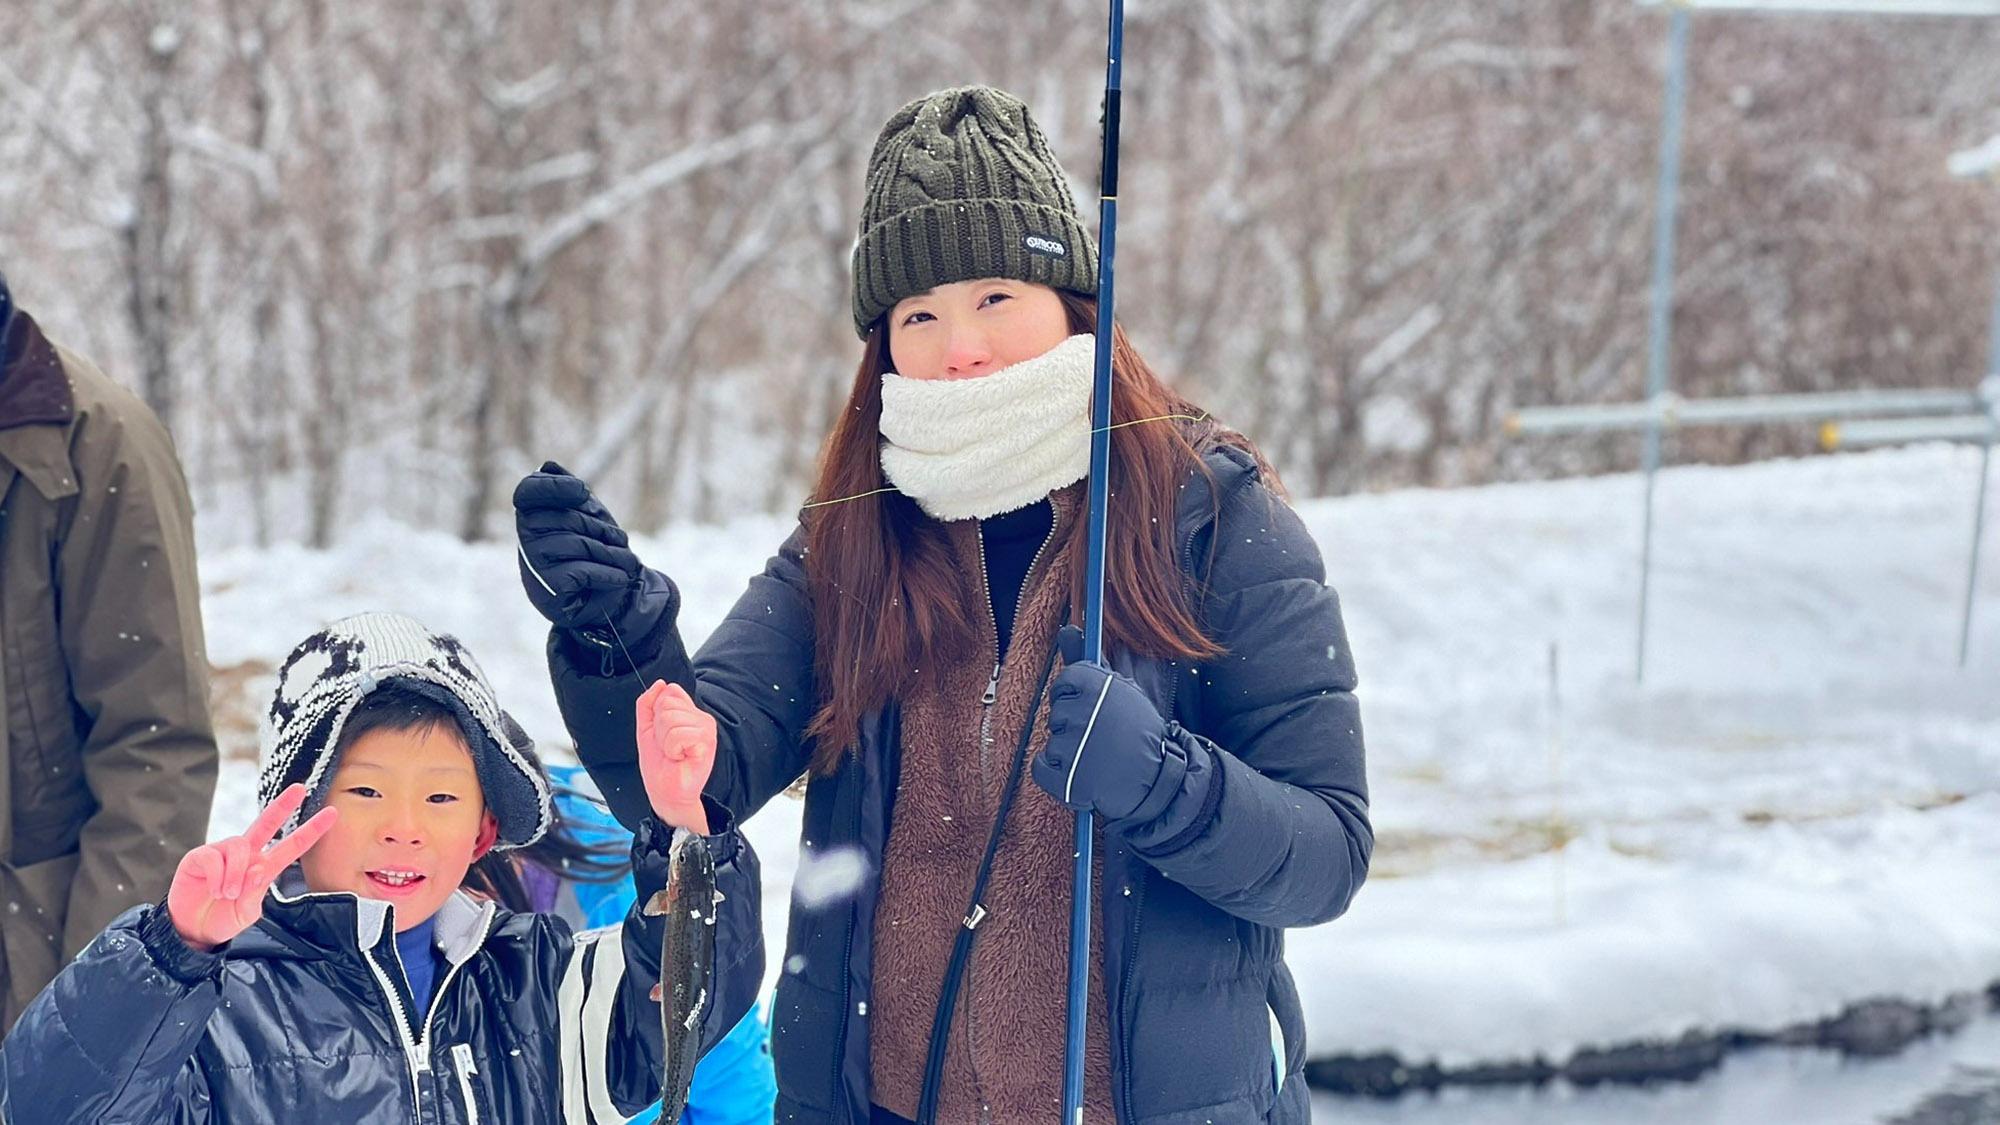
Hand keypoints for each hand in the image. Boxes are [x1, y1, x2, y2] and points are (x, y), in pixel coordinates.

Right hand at [168, 784, 337, 952]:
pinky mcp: (199, 857)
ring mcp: (222, 853)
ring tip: (228, 894)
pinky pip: (214, 857)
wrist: (193, 931)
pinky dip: (218, 877)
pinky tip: (214, 890)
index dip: (311, 830)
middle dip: (283, 805)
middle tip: (300, 788)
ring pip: (240, 846)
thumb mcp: (248, 911)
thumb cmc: (223, 918)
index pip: (291, 846)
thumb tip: (257, 870)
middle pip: (266, 823)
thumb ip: (255, 892)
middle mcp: (245, 854)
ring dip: (237, 873)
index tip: (333, 813)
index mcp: (263, 866)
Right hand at [514, 461, 645, 633]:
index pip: (528, 492)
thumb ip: (570, 494)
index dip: (554, 488)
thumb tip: (547, 466)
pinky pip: (584, 571)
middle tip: (619, 541)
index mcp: (532, 517)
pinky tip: (620, 577)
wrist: (607, 600)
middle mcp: (526, 540)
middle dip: (602, 529)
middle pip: (569, 519)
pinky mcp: (548, 589)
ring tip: (626, 561)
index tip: (582, 492)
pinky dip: (610, 574)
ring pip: (579, 545)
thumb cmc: (595, 554)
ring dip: (613, 553)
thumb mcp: (587, 519)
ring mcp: (535, 565)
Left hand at [636, 680, 714, 834]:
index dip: (657, 713)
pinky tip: (680, 757)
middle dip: (659, 729)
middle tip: (667, 747)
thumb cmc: (659, 764)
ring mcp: (706, 729)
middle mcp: (701, 718)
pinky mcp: (707, 742)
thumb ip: (648, 704)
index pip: (670, 691)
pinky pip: (679, 734)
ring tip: (673, 753)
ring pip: (671, 719)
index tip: (662, 733)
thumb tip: (660, 684)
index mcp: (689, 712)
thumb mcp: (646, 728)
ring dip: (665, 741)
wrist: (665, 792)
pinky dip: (672, 749)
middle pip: (668, 704)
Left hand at [1032, 628, 1171, 821]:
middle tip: (1099, 734)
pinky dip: (1055, 772)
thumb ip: (1088, 661)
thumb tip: (1068, 629)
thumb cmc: (1137, 732)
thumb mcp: (1121, 691)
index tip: (1090, 706)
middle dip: (1074, 723)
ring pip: (1052, 740)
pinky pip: (1041, 767)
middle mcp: (1083, 713)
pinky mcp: (1068, 780)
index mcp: (1096, 686)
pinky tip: (1078, 770)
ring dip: (1068, 749)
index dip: (1076, 695)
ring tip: (1096, 755)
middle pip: (1057, 711)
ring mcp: (1074, 749)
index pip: (1065, 681)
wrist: (1157, 779)